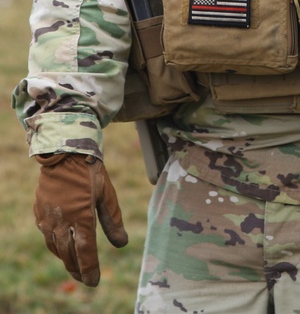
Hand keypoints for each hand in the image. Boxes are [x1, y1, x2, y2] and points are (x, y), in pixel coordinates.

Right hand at [34, 153, 128, 286]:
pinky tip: (62, 247)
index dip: (90, 269)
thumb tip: (122, 243)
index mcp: (81, 217)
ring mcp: (48, 219)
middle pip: (69, 254)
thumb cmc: (90, 173)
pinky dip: (56, 245)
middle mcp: (62, 222)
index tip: (94, 282)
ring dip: (66, 259)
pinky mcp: (40, 214)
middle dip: (77, 269)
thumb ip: (113, 220)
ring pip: (56, 247)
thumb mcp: (107, 194)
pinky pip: (48, 236)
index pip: (85, 251)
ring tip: (75, 267)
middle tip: (85, 280)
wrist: (64, 154)